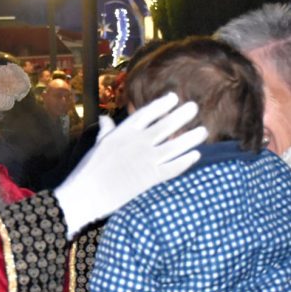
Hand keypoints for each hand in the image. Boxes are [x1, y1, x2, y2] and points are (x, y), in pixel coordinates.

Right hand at [54, 93, 206, 237]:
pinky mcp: (151, 178)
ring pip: (175, 146)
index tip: (173, 98)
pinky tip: (196, 155)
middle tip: (194, 107)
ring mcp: (146, 160)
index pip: (147, 113)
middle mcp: (138, 142)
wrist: (87, 194)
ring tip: (203, 131)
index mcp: (124, 132)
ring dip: (191, 138)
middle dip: (182, 115)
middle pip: (166, 125)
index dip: (162, 104)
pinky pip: (173, 167)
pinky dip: (186, 161)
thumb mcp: (98, 144)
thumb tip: (106, 118)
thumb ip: (106, 130)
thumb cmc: (89, 169)